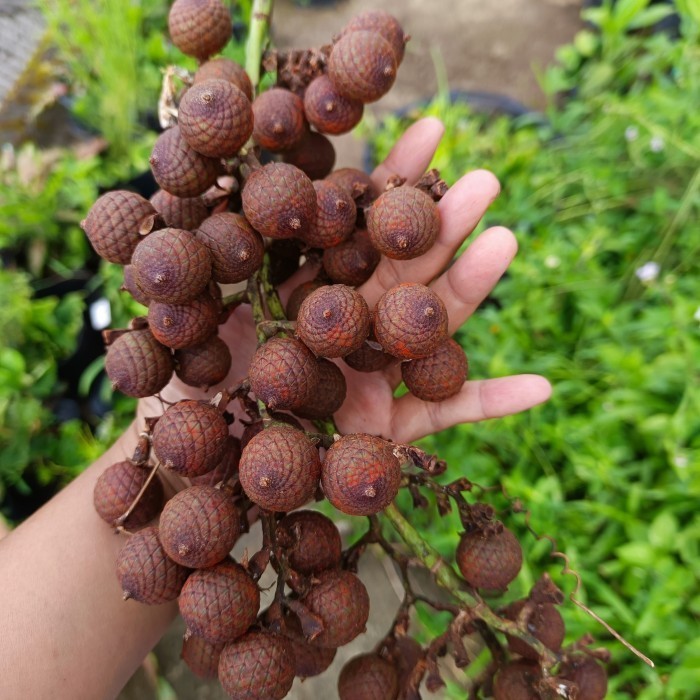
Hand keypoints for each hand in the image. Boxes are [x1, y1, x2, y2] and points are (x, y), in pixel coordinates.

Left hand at [138, 117, 550, 447]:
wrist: (202, 465)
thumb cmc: (195, 384)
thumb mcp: (203, 307)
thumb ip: (225, 252)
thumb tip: (232, 180)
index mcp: (314, 293)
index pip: (361, 229)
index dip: (394, 182)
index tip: (429, 131)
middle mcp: (353, 328)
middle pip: (408, 271)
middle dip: (444, 225)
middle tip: (483, 179)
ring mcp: (378, 378)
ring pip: (433, 329)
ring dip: (474, 287)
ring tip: (507, 239)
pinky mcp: (390, 434)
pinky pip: (446, 417)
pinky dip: (493, 404)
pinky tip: (544, 387)